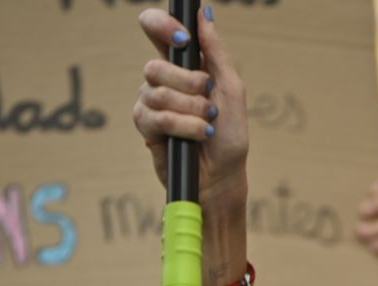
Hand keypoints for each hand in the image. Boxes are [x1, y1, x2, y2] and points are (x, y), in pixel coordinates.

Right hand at [133, 6, 247, 209]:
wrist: (222, 178)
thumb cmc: (229, 137)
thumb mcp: (231, 89)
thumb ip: (216, 51)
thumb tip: (203, 13)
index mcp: (183, 65)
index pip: (156, 30)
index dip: (163, 26)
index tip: (184, 39)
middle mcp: (162, 80)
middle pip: (155, 65)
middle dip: (188, 84)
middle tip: (208, 101)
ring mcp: (150, 103)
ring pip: (158, 93)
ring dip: (191, 110)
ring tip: (207, 125)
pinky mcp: (146, 127)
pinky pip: (157, 116)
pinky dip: (183, 126)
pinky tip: (196, 136)